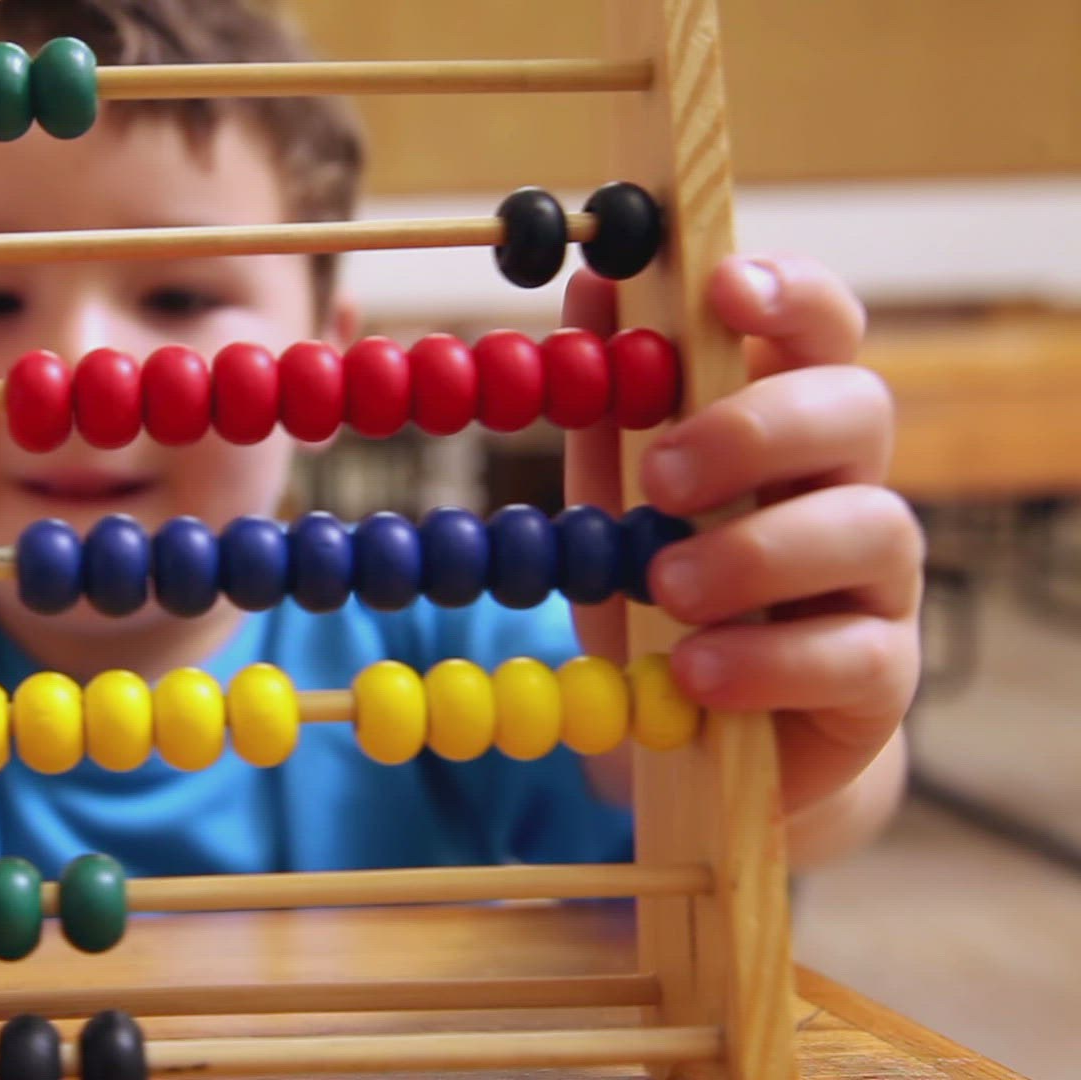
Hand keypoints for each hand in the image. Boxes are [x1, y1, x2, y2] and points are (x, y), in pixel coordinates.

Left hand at [564, 255, 919, 835]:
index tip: (722, 288)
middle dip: (758, 429)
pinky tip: (694, 669)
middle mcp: (851, 481)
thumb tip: (591, 280)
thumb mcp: (621, 489)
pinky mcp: (880, 673)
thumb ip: (612, 400)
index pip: (823, 326)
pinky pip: (853, 655)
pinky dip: (765, 661)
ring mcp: (879, 578)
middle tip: (661, 476)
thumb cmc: (668, 581)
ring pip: (872, 527)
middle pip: (858, 408)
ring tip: (665, 585)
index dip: (789, 294)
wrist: (702, 727)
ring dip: (756, 551)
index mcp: (789, 417)